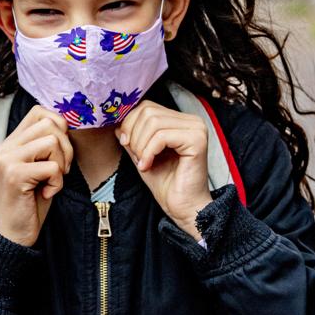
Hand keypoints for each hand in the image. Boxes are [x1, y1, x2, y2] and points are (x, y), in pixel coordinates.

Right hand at [0, 105, 73, 246]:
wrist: (13, 234)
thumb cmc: (31, 201)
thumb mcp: (39, 167)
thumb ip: (46, 145)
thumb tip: (69, 123)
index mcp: (11, 142)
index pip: (39, 112)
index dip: (59, 126)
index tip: (60, 151)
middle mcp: (6, 146)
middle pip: (50, 123)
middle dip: (66, 147)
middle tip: (60, 170)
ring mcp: (8, 159)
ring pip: (52, 141)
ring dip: (61, 164)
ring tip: (52, 181)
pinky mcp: (14, 175)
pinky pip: (52, 167)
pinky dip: (57, 182)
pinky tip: (46, 193)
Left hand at [116, 100, 212, 237]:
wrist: (182, 207)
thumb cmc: (165, 183)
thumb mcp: (141, 154)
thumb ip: (132, 136)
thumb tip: (117, 122)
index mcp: (180, 120)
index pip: (146, 106)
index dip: (130, 123)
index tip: (126, 144)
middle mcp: (191, 120)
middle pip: (148, 111)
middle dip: (134, 135)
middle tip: (136, 157)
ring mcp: (196, 128)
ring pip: (153, 123)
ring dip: (141, 145)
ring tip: (143, 163)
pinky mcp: (197, 140)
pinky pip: (162, 136)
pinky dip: (148, 152)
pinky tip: (148, 166)